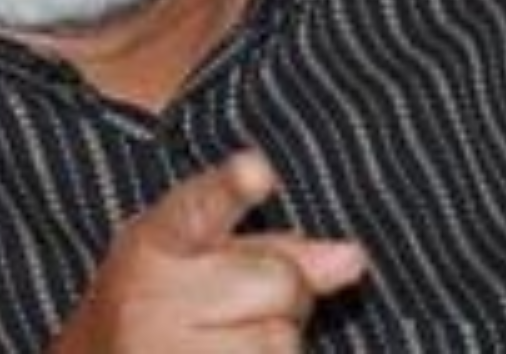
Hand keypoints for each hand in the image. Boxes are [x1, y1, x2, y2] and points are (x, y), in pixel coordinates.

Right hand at [49, 150, 367, 353]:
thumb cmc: (163, 304)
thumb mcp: (201, 257)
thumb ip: (275, 246)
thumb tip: (353, 257)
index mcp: (155, 241)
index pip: (198, 208)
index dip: (231, 187)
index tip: (258, 169)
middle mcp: (152, 296)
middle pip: (278, 282)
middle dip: (280, 296)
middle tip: (236, 306)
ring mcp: (168, 351)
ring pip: (281, 342)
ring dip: (271, 346)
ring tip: (223, 343)